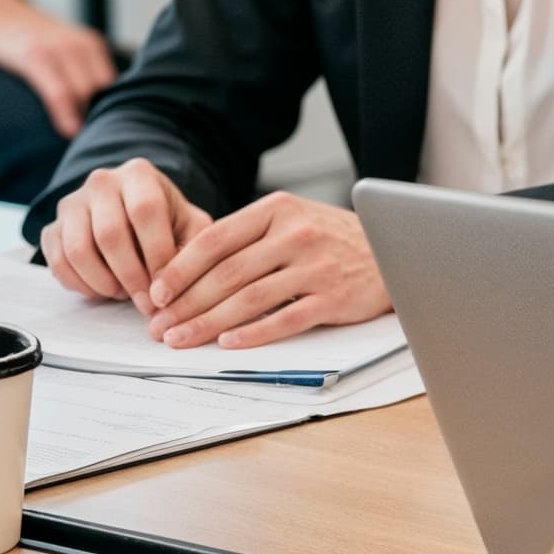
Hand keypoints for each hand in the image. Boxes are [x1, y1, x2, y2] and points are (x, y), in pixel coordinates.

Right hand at [0, 0, 114, 136]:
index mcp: (92, 46)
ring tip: (83, 145)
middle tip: (94, 144)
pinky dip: (66, 114)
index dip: (111, 110)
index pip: (114, 84)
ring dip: (86, 120)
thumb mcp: (63, 48)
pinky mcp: (35, 57)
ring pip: (85, 93)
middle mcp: (81, 46)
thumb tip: (94, 107)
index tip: (107, 133)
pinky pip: (58, 91)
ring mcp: (59, 50)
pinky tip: (69, 132)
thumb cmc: (29, 39)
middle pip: (102, 91)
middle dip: (99, 118)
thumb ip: (80, 70)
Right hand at [42, 158, 213, 307]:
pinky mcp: (51, 228)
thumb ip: (194, 245)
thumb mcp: (190, 224)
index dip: (156, 253)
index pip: (145, 210)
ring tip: (125, 294)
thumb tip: (181, 280)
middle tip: (146, 302)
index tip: (166, 286)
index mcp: (138, 174)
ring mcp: (71, 204)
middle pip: (110, 234)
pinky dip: (81, 286)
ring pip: (79, 251)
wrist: (129, 210)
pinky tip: (103, 290)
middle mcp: (101, 182)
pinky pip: (58, 264)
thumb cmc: (164, 220)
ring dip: (104, 283)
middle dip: (131, 277)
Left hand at [139, 194, 389, 349]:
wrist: (399, 249)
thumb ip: (250, 237)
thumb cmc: (335, 239)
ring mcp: (316, 265)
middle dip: (185, 304)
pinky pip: (284, 319)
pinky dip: (253, 334)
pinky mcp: (334, 295)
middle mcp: (296, 233)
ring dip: (207, 323)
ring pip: (249, 298)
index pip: (215, 239)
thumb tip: (188, 269)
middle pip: (226, 273)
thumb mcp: (293, 220)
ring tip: (180, 339)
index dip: (179, 269)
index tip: (154, 293)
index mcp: (279, 210)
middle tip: (158, 326)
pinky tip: (228, 344)